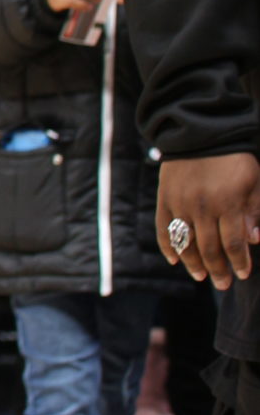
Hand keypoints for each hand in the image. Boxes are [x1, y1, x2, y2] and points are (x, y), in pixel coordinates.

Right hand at [158, 153, 259, 289]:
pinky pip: (164, 229)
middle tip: (223, 284)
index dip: (239, 262)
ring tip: (201, 276)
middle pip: (209, 248)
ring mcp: (180, 204)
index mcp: (228, 203)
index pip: (233, 243)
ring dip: (194, 263)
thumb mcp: (254, 180)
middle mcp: (202, 207)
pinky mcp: (164, 199)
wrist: (199, 131)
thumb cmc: (233, 157)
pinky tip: (174, 260)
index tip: (243, 274)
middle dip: (218, 270)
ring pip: (186, 244)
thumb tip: (254, 240)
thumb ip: (255, 210)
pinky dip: (168, 247)